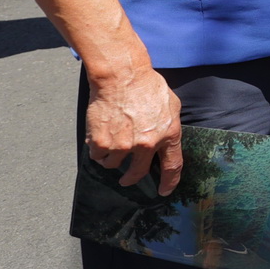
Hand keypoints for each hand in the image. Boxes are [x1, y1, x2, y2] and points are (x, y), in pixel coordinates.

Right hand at [86, 63, 183, 194]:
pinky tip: (100, 135)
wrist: (122, 76)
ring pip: (114, 164)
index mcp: (168, 135)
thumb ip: (169, 126)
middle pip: (138, 173)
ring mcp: (123, 146)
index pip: (172, 167)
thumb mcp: (171, 105)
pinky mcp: (102, 142)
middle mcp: (146, 145)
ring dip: (112, 158)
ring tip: (112, 142)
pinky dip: (97, 149)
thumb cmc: (148, 86)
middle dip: (131, 179)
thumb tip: (165, 140)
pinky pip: (97, 155)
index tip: (165, 191)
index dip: (169, 182)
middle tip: (127, 180)